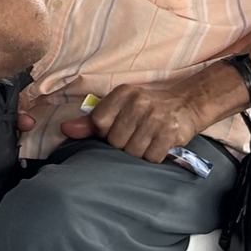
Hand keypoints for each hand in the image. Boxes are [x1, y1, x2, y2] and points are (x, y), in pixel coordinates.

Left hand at [57, 79, 206, 162]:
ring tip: (146, 141)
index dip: (106, 133)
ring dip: (139, 152)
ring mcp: (156, 117)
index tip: (117, 129)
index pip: (99, 123)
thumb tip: (64, 129)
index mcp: (122, 93)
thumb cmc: (146, 109)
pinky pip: (152, 157)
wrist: (186, 105)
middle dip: (124, 145)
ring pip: (133, 152)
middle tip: (135, 136)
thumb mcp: (119, 107)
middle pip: (116, 141)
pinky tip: (157, 146)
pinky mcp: (171, 133)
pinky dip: (153, 156)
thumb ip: (91, 121)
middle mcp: (138, 102)